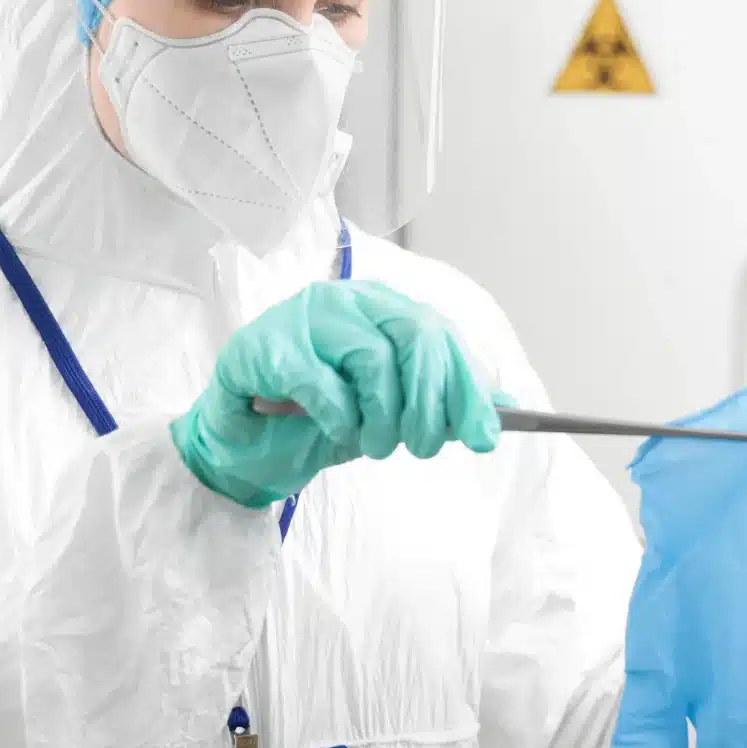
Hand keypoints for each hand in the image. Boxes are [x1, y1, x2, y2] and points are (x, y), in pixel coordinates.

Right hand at [171, 280, 500, 507]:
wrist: (246, 443)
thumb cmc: (318, 417)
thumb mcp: (389, 412)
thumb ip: (437, 401)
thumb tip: (500, 405)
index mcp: (382, 306)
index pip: (440, 334)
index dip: (466, 388)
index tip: (484, 437)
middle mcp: (347, 300)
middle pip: (415, 334)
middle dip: (429, 401)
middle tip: (423, 447)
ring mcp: (305, 317)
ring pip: (372, 357)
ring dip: (383, 417)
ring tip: (374, 446)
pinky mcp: (268, 346)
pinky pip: (321, 382)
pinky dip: (339, 417)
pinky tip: (337, 432)